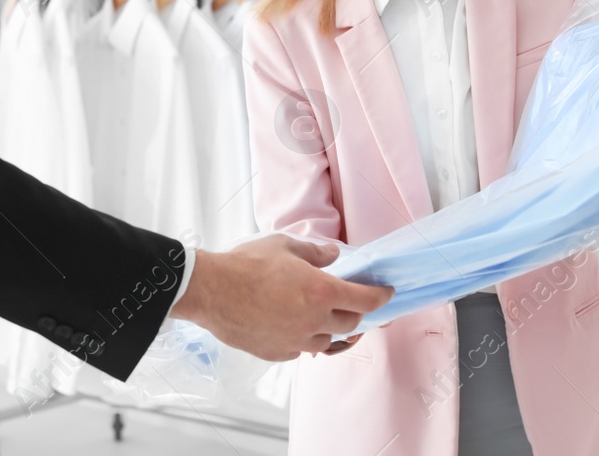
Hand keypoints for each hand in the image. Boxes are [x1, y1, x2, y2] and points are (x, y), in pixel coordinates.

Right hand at [169, 234, 392, 360]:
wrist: (211, 291)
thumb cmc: (245, 264)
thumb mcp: (284, 246)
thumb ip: (315, 252)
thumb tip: (332, 256)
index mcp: (321, 291)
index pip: (366, 300)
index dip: (381, 297)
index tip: (386, 294)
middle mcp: (314, 321)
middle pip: (350, 324)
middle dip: (356, 313)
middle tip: (352, 303)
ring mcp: (296, 341)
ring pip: (327, 342)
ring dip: (331, 330)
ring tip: (325, 318)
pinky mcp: (278, 353)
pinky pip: (301, 349)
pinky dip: (305, 339)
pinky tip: (294, 326)